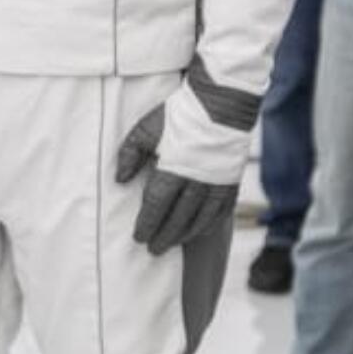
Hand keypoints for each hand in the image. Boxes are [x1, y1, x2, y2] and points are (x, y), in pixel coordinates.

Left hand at [116, 103, 237, 254]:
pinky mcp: (231, 181)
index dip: (147, 224)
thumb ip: (130, 154)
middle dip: (164, 235)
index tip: (138, 237)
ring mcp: (217, 184)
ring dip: (185, 234)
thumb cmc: (178, 115)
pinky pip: (221, 211)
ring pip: (200, 218)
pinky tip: (201, 231)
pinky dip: (210, 224)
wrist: (221, 103)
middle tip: (153, 250)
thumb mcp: (145, 130)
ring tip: (173, 243)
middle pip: (178, 218)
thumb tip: (120, 180)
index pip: (156, 206)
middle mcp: (197, 182)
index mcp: (173, 170)